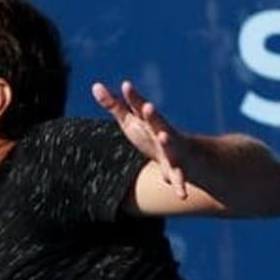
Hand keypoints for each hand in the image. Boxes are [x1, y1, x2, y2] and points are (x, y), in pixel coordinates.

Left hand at [93, 79, 193, 199]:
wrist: (184, 156)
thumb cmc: (150, 135)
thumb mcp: (130, 121)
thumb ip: (114, 104)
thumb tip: (95, 85)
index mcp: (149, 121)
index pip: (139, 107)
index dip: (133, 97)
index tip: (125, 85)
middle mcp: (162, 132)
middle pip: (157, 122)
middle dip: (152, 115)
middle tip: (147, 106)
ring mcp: (172, 150)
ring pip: (170, 146)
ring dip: (167, 142)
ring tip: (163, 136)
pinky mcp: (178, 169)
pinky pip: (178, 178)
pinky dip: (179, 185)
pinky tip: (180, 194)